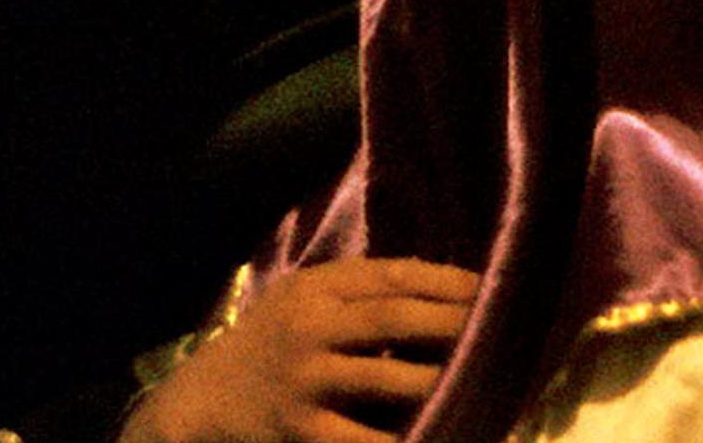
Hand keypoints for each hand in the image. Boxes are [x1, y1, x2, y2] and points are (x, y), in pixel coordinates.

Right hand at [123, 258, 478, 442]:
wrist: (197, 404)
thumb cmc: (267, 347)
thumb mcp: (302, 302)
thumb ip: (359, 292)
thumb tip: (446, 284)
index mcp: (316, 288)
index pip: (395, 275)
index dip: (450, 283)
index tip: (492, 290)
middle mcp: (311, 326)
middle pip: (398, 317)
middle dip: (456, 324)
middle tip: (506, 332)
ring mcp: (305, 380)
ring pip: (390, 378)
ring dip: (442, 382)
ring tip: (488, 384)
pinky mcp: (301, 431)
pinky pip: (363, 439)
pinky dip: (403, 440)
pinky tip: (439, 435)